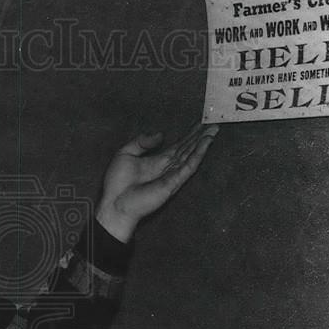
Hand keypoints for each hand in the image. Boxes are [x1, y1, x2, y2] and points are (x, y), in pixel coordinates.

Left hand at [95, 122, 218, 242]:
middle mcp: (167, 168)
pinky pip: (189, 166)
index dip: (188, 135)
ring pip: (191, 156)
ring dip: (203, 143)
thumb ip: (142, 142)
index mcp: (156, 161)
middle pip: (188, 149)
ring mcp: (172, 175)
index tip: (199, 124)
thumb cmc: (117, 184)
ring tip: (213, 130)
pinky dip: (198, 154)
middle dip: (200, 137)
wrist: (115, 204)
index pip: (177, 146)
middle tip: (213, 124)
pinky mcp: (173, 183)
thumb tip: (161, 135)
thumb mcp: (125, 154)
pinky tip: (205, 144)